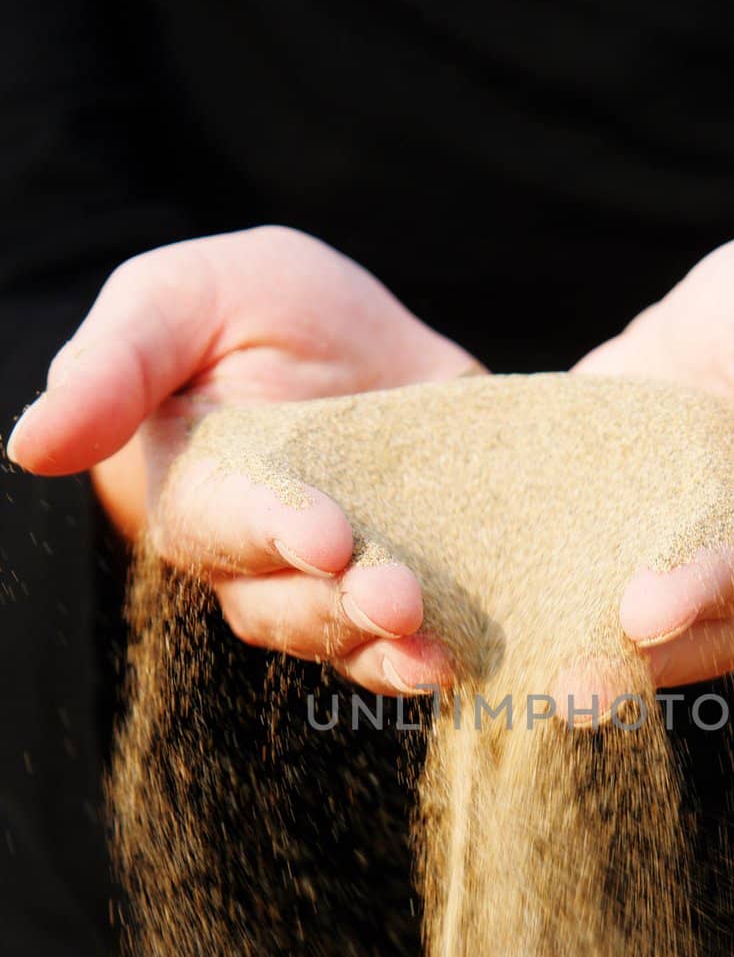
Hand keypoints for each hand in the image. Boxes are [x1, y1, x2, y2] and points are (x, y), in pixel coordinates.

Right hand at [5, 226, 482, 693]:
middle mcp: (259, 561)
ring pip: (347, 640)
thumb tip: (28, 447)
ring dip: (390, 649)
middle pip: (286, 605)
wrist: (357, 334)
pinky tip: (467, 657)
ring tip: (433, 643)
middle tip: (395, 595)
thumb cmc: (244, 312)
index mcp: (195, 492)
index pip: (218, 528)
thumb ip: (111, 367)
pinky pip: (413, 644)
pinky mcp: (411, 587)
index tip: (324, 534)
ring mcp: (337, 585)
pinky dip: (440, 654)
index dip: (268, 533)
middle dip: (341, 605)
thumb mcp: (176, 299)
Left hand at [573, 233, 733, 686]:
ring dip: (602, 676)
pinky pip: (603, 633)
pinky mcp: (638, 598)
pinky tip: (504, 669)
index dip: (716, 589)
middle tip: (577, 687)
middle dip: (644, 663)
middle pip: (717, 637)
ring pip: (662, 655)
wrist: (715, 343)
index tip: (646, 606)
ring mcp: (707, 605)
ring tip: (537, 693)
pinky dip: (557, 648)